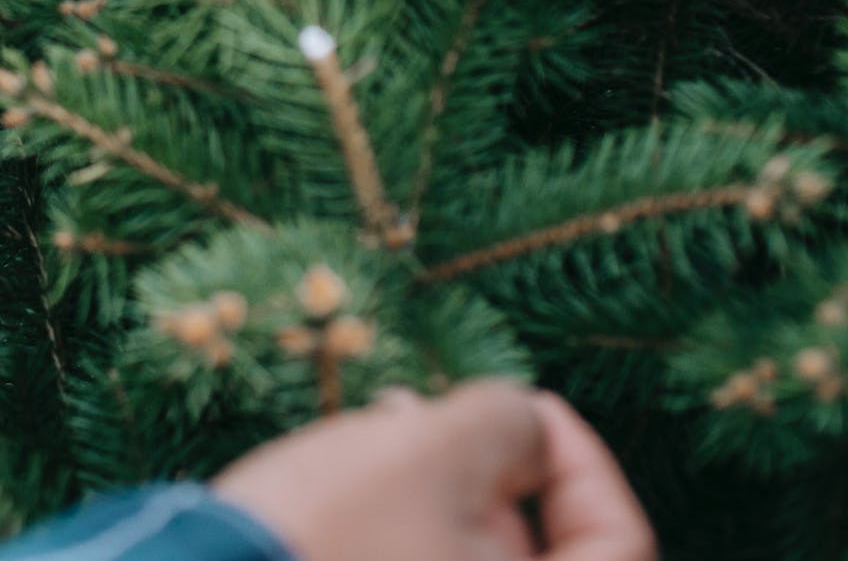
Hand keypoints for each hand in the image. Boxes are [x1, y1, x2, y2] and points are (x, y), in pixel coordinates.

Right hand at [212, 383, 655, 560]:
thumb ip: (503, 421)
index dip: (585, 458)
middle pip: (539, 559)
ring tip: (387, 439)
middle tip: (442, 418)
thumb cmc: (329, 536)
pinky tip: (357, 489)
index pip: (619, 542)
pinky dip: (407, 539)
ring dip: (448, 504)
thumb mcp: (429, 449)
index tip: (533, 404)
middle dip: (500, 477)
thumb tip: (522, 427)